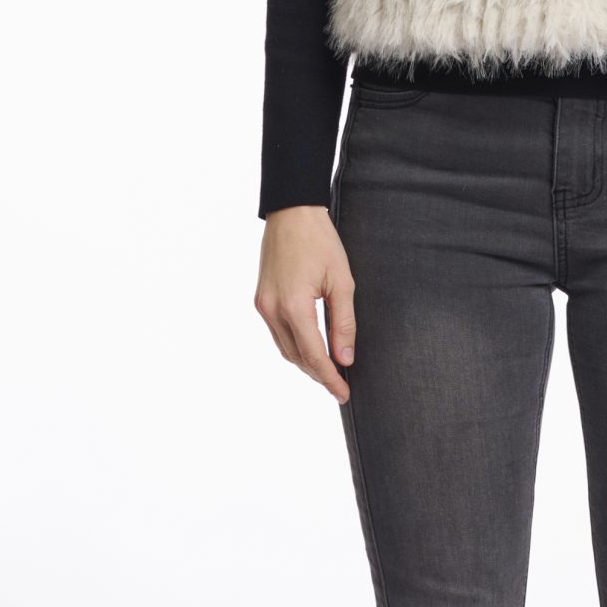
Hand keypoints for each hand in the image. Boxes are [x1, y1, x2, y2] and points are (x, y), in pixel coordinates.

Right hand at [254, 206, 356, 402]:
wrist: (291, 212)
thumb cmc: (320, 241)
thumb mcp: (342, 281)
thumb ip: (343, 323)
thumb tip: (345, 358)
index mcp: (293, 306)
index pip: (314, 356)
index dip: (330, 379)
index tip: (344, 393)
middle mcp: (272, 310)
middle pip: (297, 357)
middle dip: (319, 375)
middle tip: (341, 386)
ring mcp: (263, 305)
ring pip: (285, 349)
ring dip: (306, 363)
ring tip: (329, 371)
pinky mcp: (261, 299)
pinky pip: (277, 334)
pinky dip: (295, 346)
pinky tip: (311, 349)